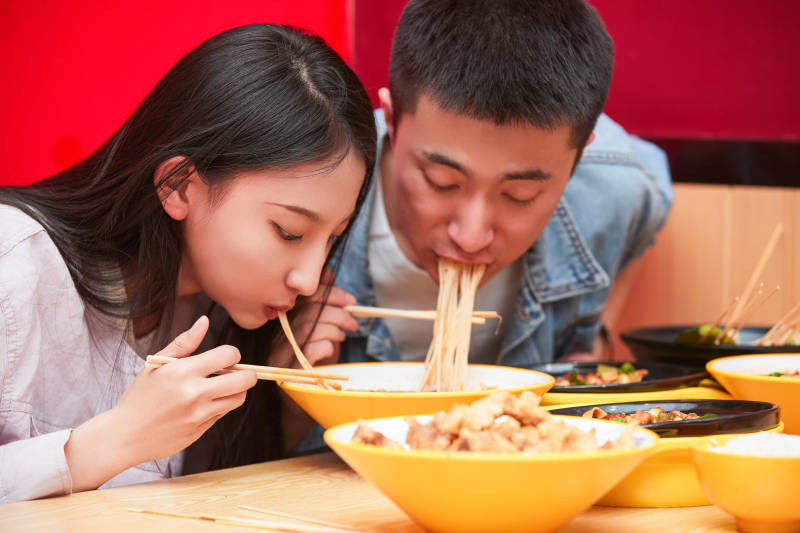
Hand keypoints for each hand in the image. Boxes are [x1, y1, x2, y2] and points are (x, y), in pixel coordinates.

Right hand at [65, 315, 256, 490]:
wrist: (124, 436)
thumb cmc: (140, 396)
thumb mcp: (156, 365)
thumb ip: (184, 343)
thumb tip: (204, 321)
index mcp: (183, 371)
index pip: (228, 355)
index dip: (232, 354)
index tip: (226, 358)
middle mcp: (194, 393)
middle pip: (244, 379)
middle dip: (247, 373)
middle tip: (237, 372)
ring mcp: (199, 414)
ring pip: (238, 398)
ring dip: (237, 390)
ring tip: (222, 387)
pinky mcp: (200, 430)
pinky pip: (223, 414)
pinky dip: (220, 406)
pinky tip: (204, 404)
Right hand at [268, 269, 358, 367]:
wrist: (303, 398)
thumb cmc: (313, 362)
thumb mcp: (320, 330)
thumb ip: (321, 303)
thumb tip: (327, 271)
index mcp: (282, 323)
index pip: (303, 298)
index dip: (330, 294)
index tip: (351, 301)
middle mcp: (276, 337)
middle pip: (307, 311)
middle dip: (337, 311)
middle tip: (353, 322)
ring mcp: (279, 354)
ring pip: (309, 327)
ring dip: (335, 329)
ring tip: (343, 336)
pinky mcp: (288, 371)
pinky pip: (310, 348)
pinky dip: (327, 345)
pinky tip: (331, 350)